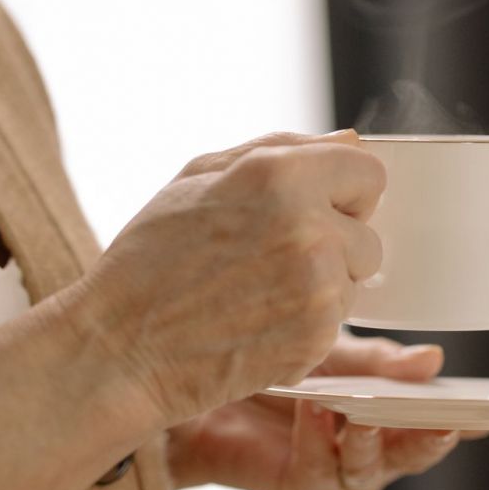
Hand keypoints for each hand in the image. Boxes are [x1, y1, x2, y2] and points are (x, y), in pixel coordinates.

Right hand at [62, 131, 385, 425]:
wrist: (119, 350)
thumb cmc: (149, 260)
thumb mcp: (197, 177)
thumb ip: (280, 148)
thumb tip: (348, 138)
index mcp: (280, 174)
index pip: (369, 172)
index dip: (344, 192)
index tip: (315, 209)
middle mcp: (309, 226)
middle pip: (368, 233)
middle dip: (333, 244)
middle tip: (270, 260)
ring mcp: (318, 285)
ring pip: (354, 281)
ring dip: (320, 287)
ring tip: (255, 293)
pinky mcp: (318, 336)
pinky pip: (336, 323)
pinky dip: (305, 326)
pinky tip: (255, 324)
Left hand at [167, 336, 466, 489]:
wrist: (196, 382)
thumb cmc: (269, 361)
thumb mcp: (326, 345)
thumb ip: (377, 360)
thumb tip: (433, 360)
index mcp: (391, 407)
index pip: (440, 415)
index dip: (471, 416)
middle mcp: (372, 444)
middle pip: (417, 452)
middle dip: (430, 438)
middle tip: (440, 419)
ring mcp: (338, 470)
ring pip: (373, 473)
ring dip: (370, 444)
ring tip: (360, 411)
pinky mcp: (300, 486)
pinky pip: (321, 478)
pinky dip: (319, 445)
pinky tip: (313, 412)